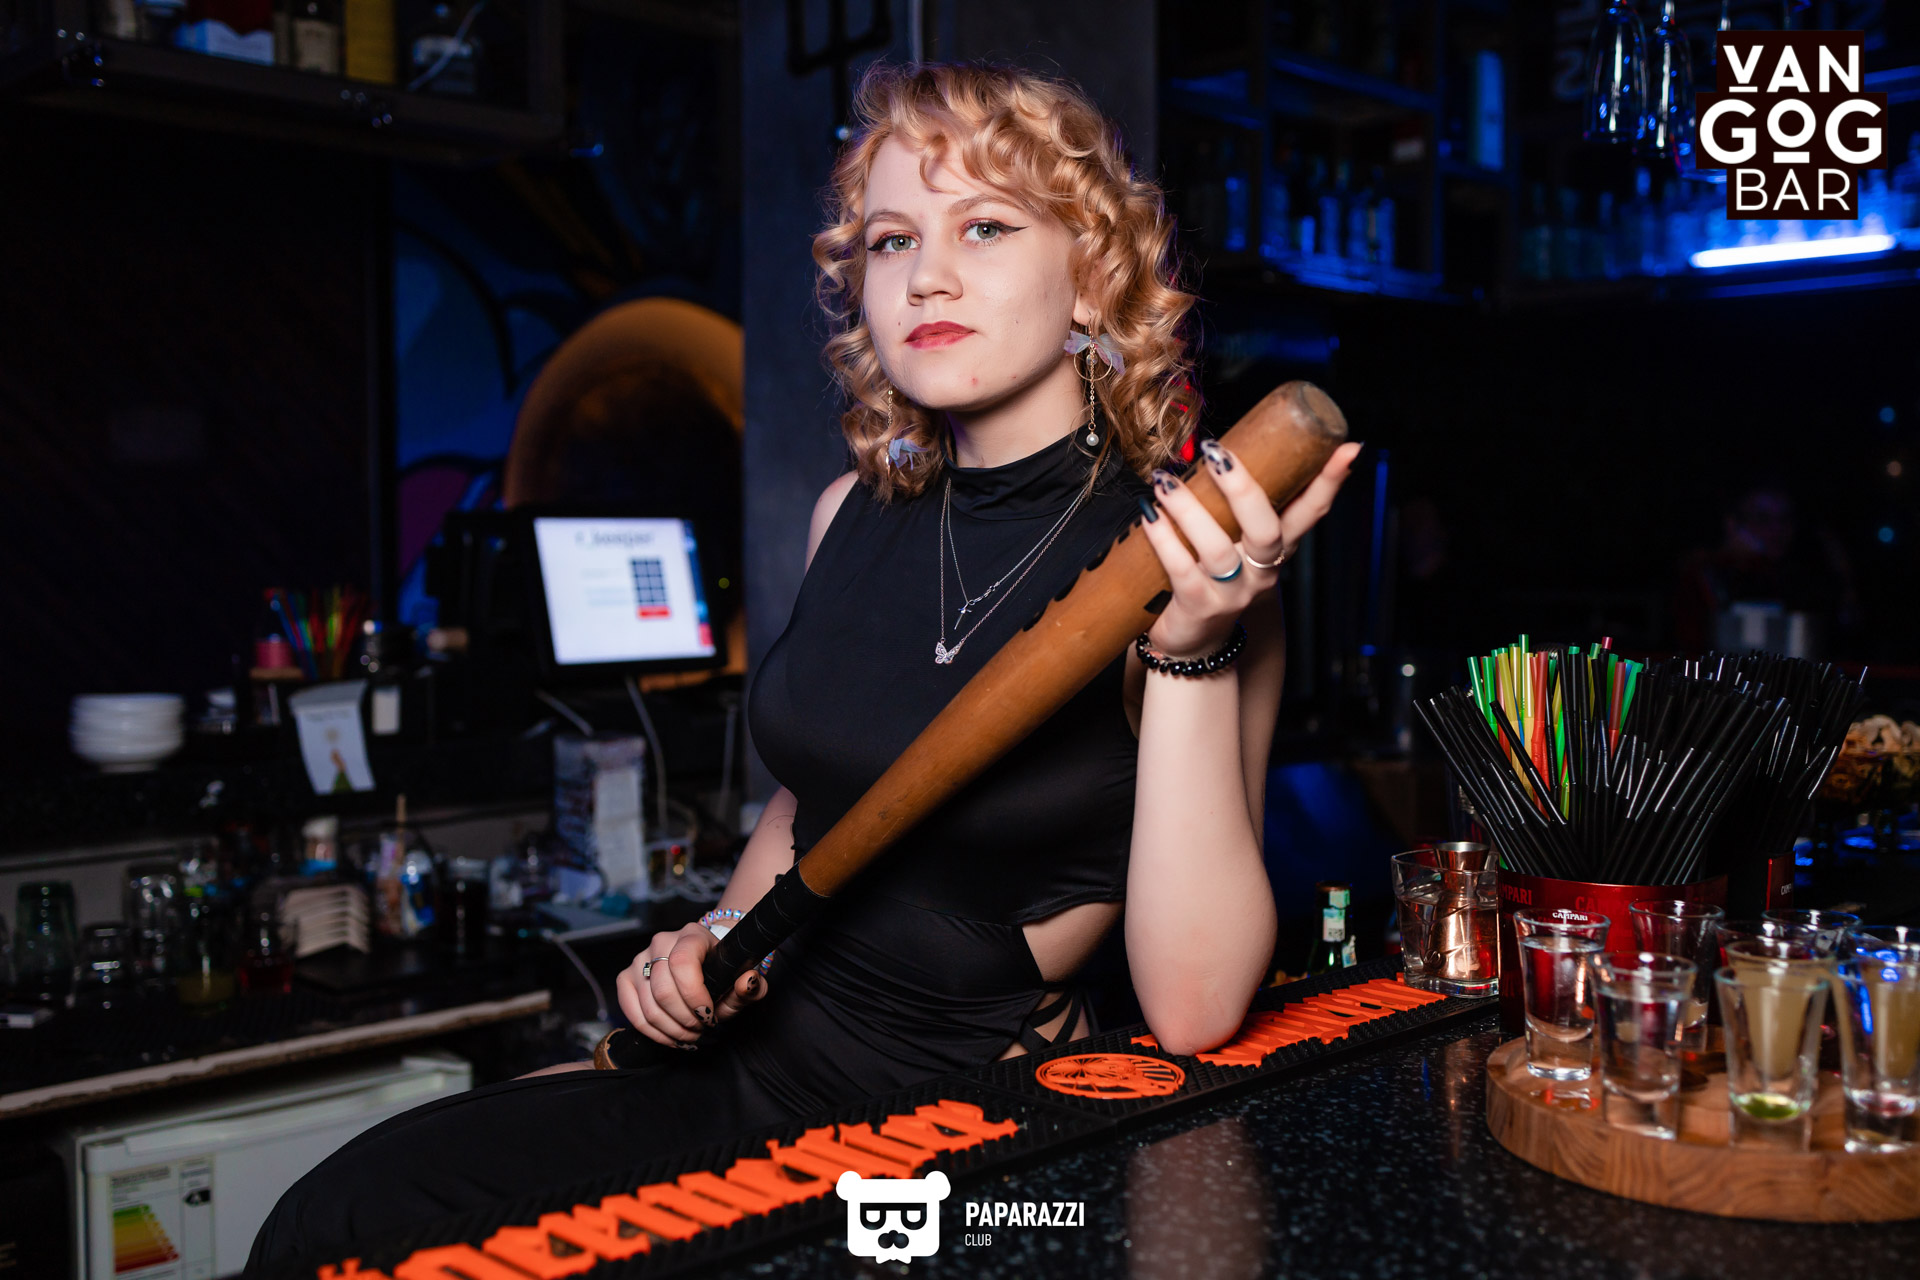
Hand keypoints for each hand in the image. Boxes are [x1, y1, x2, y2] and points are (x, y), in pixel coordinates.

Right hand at [615, 923, 770, 1049]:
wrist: (704, 961)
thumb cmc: (723, 971)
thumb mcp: (742, 978)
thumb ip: (752, 984)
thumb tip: (747, 982)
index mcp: (692, 935)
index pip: (682, 963)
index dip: (693, 996)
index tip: (708, 1015)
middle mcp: (661, 941)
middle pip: (663, 990)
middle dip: (684, 1020)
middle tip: (701, 1029)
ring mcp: (639, 958)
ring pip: (648, 1006)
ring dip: (671, 1030)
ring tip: (689, 1035)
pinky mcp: (625, 977)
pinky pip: (631, 1012)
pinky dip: (652, 1031)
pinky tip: (671, 1036)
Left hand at [1137, 439, 1362, 657]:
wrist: (1193, 642)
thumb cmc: (1212, 578)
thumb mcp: (1236, 543)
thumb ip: (1234, 507)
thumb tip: (1214, 448)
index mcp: (1276, 549)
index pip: (1310, 512)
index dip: (1329, 482)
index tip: (1347, 448)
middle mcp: (1262, 571)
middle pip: (1267, 528)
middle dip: (1244, 488)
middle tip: (1218, 452)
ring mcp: (1232, 592)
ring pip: (1218, 547)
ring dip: (1190, 509)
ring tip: (1165, 481)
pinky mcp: (1199, 606)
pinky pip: (1182, 569)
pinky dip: (1165, 539)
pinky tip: (1150, 515)